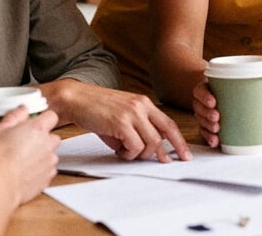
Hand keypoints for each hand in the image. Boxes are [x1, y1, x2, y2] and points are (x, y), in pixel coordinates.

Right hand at [0, 105, 60, 205]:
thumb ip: (14, 117)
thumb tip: (22, 109)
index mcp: (37, 129)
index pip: (51, 116)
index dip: (43, 119)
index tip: (34, 123)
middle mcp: (47, 145)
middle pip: (53, 137)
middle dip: (42, 139)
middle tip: (24, 143)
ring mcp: (49, 163)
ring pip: (50, 155)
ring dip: (41, 156)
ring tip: (21, 161)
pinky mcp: (46, 179)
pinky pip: (47, 171)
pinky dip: (39, 171)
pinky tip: (23, 173)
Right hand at [55, 81, 191, 162]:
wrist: (75, 99)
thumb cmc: (96, 109)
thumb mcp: (122, 116)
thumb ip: (138, 129)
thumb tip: (151, 150)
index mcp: (144, 103)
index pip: (168, 123)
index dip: (179, 140)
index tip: (185, 154)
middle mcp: (141, 106)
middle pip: (166, 133)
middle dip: (170, 150)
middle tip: (166, 162)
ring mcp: (132, 113)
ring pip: (151, 143)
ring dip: (140, 154)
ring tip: (125, 152)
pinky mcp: (121, 122)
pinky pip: (135, 146)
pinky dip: (128, 154)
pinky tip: (118, 150)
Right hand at [193, 81, 261, 148]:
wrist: (229, 96)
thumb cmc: (242, 92)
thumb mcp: (253, 93)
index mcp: (211, 87)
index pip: (201, 89)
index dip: (204, 95)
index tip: (214, 101)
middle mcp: (205, 100)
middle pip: (198, 106)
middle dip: (207, 113)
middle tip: (218, 117)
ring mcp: (204, 112)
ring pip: (200, 118)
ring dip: (207, 125)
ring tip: (217, 129)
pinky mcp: (206, 124)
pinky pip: (203, 130)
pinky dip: (208, 136)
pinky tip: (215, 141)